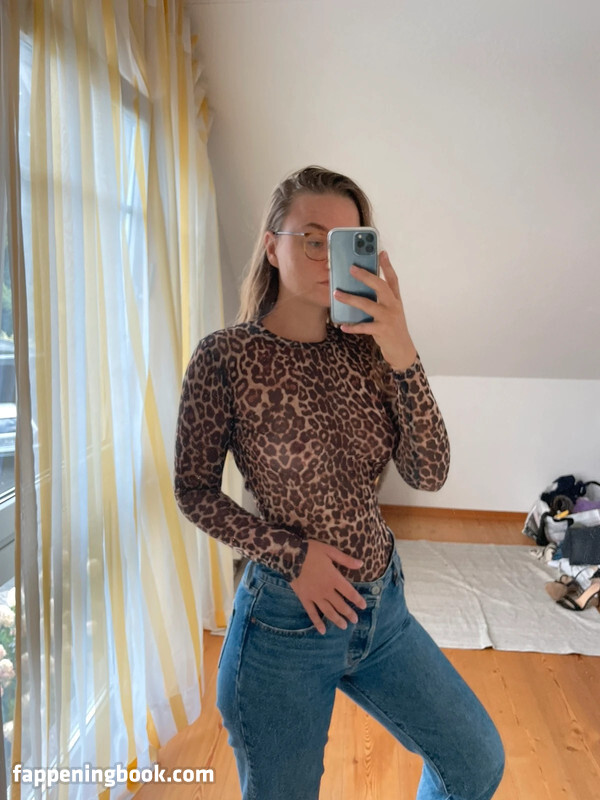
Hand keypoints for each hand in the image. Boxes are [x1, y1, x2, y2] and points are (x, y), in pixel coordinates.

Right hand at [290, 540, 367, 634]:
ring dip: (337, 620)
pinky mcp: (304, 598)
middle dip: (349, 613)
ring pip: (328, 612)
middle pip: (340, 605)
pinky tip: (322, 630)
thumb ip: (345, 560)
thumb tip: (361, 564)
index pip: (350, 593)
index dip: (357, 600)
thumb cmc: (311, 551)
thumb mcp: (330, 551)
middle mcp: (326, 590)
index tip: (363, 606)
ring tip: (344, 626)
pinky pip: (312, 613)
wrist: (290, 555)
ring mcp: (315, 596)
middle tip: (355, 620)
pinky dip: (317, 622)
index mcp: (334, 578)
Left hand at [333, 250, 417, 370]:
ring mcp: (388, 318)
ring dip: (350, 299)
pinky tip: (342, 326)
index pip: (393, 279)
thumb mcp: (390, 311)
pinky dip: (352, 327)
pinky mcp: (382, 331)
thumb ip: (379, 300)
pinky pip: (364, 327)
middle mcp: (393, 306)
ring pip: (367, 305)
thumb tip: (358, 289)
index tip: (381, 252)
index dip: (387, 265)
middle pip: (380, 286)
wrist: (402, 350)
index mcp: (395, 299)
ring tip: (336, 294)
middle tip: (351, 268)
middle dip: (366, 276)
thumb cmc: (392, 328)